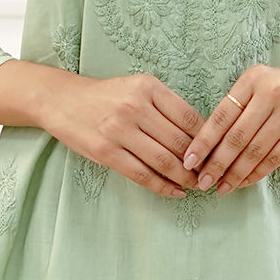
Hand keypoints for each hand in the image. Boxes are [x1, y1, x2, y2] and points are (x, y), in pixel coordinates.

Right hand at [46, 72, 205, 198]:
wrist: (62, 100)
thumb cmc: (106, 96)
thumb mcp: (137, 88)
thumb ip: (165, 106)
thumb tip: (200, 135)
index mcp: (148, 87)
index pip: (189, 117)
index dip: (208, 139)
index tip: (218, 152)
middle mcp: (135, 107)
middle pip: (180, 141)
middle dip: (200, 162)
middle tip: (212, 174)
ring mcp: (119, 131)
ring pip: (164, 160)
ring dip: (185, 178)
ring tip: (197, 185)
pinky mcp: (106, 152)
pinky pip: (142, 174)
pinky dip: (163, 187)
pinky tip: (176, 192)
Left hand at [181, 54, 279, 194]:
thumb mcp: (265, 84)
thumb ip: (240, 106)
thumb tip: (207, 144)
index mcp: (254, 78)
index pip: (221, 114)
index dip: (203, 141)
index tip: (188, 160)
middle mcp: (271, 92)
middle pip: (235, 136)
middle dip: (215, 163)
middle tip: (201, 182)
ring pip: (254, 150)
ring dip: (234, 173)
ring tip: (220, 187)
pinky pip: (274, 157)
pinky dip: (256, 173)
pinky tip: (243, 182)